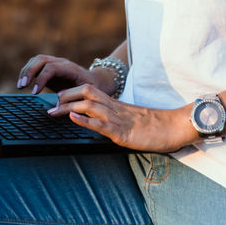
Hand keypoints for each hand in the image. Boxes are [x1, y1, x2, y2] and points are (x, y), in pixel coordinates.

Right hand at [17, 54, 96, 94]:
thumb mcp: (86, 94)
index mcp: (70, 68)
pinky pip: (36, 65)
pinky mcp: (50, 67)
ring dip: (26, 71)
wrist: (96, 81)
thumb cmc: (92, 89)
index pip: (51, 68)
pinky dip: (28, 72)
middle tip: (22, 86)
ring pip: (36, 60)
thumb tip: (59, 103)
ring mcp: (55, 63)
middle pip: (41, 60)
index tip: (34, 92)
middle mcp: (61, 62)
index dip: (41, 79)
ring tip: (20, 85)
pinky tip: (24, 83)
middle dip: (29, 72)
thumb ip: (74, 98)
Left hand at [47, 85, 197, 152]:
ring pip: (89, 105)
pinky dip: (85, 120)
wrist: (177, 127)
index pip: (89, 91)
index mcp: (116, 105)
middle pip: (85, 92)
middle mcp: (114, 108)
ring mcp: (119, 119)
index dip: (70, 92)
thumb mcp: (132, 121)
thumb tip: (103, 123)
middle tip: (49, 105)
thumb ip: (117, 119)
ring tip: (53, 111)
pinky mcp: (124, 133)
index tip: (56, 98)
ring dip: (68, 107)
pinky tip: (73, 119)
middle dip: (64, 96)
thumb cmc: (157, 127)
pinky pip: (102, 124)